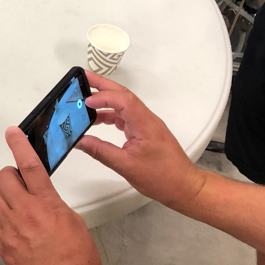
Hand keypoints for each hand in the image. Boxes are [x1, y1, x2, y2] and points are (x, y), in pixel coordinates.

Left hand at [0, 128, 111, 264]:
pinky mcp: (2, 245)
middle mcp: (24, 213)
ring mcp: (10, 229)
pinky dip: (0, 219)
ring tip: (20, 211)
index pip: (28, 165)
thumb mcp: (73, 220)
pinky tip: (13, 227)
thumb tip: (42, 196)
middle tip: (21, 185)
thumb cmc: (78, 262)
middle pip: (4, 178)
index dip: (19, 145)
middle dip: (11, 177)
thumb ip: (53, 203)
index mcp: (46, 204)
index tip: (12, 134)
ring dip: (5, 199)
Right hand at [76, 71, 206, 211]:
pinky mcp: (144, 130)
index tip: (86, 102)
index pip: (123, 101)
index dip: (104, 97)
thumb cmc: (162, 178)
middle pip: (123, 94)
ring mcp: (146, 124)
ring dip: (105, 99)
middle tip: (82, 77)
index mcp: (145, 124)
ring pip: (123, 104)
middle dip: (102, 85)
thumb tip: (80, 141)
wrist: (183, 187)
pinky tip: (97, 120)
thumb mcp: (126, 166)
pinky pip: (125, 115)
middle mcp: (146, 119)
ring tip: (85, 100)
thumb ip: (100, 151)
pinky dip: (109, 114)